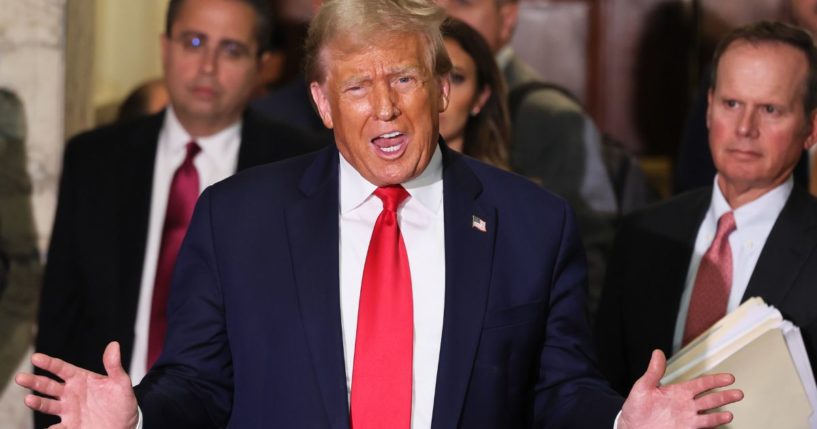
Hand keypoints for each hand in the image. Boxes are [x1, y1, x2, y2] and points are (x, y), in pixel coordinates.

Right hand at [15, 341, 138, 428]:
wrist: (126, 425)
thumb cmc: (122, 402)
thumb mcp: (121, 383)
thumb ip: (114, 366)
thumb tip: (114, 345)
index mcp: (81, 379)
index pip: (61, 368)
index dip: (49, 363)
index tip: (36, 357)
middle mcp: (71, 393)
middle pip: (48, 386)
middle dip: (34, 382)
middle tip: (20, 378)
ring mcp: (69, 410)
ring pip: (48, 405)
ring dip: (37, 402)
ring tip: (29, 400)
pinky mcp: (71, 426)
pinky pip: (57, 428)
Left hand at [619, 350, 742, 428]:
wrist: (631, 427)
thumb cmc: (636, 408)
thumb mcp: (643, 387)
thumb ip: (654, 371)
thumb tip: (657, 353)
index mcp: (678, 391)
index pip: (701, 384)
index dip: (715, 381)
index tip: (729, 378)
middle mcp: (686, 404)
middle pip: (710, 398)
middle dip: (725, 396)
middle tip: (738, 393)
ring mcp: (687, 418)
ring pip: (709, 413)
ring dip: (721, 412)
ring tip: (731, 412)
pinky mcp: (686, 428)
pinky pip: (702, 425)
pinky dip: (713, 422)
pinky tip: (722, 419)